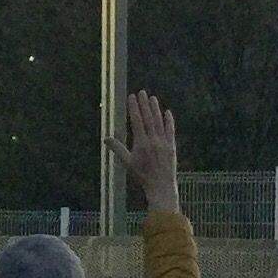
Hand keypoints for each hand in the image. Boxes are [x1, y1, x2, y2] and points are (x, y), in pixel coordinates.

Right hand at [113, 91, 179, 212]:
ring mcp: (163, 142)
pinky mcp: (172, 146)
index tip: (131, 97)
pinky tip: (167, 112)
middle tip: (142, 92)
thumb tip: (105, 138)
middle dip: (144, 104)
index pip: (136, 120)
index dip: (134, 107)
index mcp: (141, 143)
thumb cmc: (142, 175)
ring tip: (153, 98)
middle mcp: (153, 140)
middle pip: (148, 118)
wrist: (160, 186)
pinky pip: (170, 130)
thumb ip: (117, 148)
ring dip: (156, 109)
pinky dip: (169, 120)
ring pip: (159, 121)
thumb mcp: (127, 162)